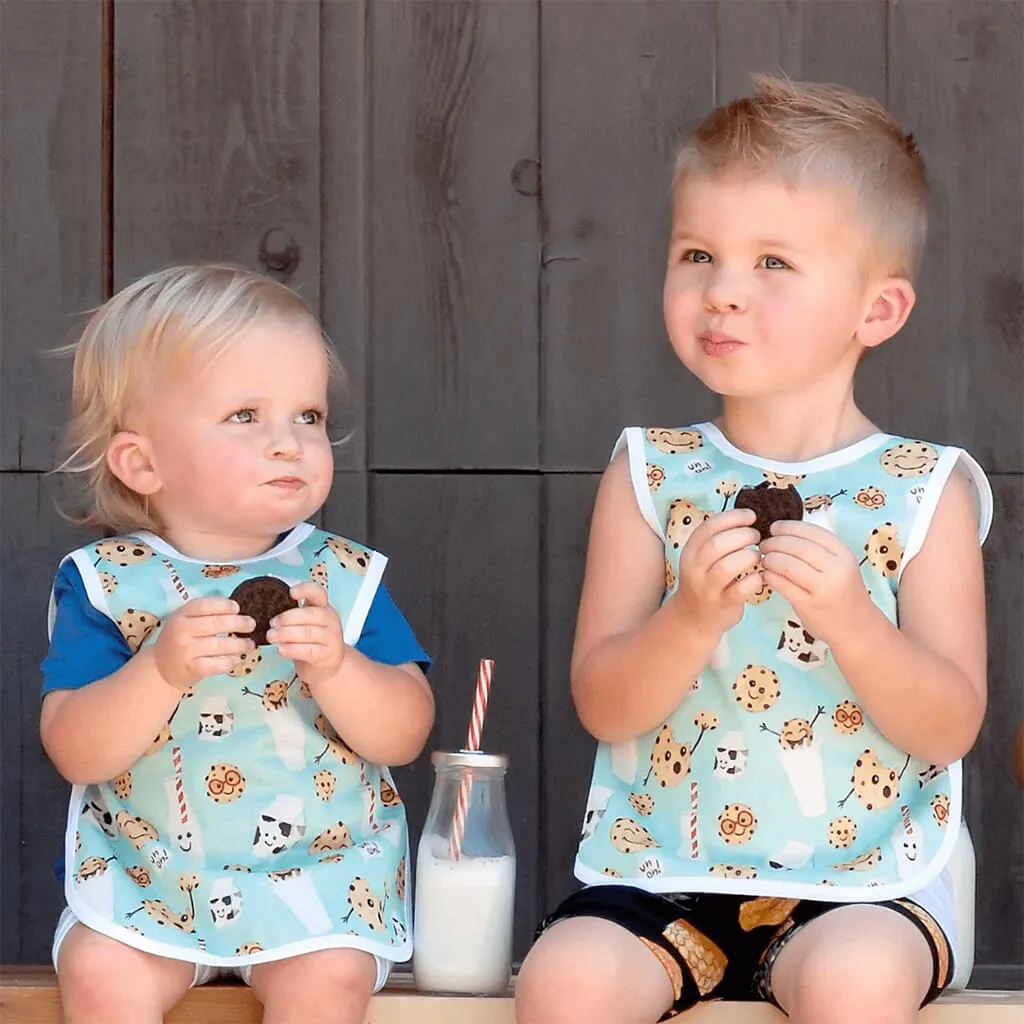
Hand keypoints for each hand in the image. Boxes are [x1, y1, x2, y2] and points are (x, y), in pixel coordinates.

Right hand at [152, 598, 254, 690]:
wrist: (161, 668)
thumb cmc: (180, 640)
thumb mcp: (185, 621)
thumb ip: (205, 614)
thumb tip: (236, 608)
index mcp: (180, 615)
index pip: (204, 605)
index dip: (223, 605)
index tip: (237, 608)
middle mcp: (181, 631)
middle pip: (215, 624)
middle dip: (238, 623)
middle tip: (251, 624)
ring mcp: (186, 651)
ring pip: (219, 646)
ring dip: (240, 645)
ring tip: (250, 644)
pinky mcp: (192, 669)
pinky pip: (217, 665)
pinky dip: (231, 661)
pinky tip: (238, 659)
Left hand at [266, 581, 345, 687]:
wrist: (327, 665)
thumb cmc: (312, 641)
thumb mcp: (306, 623)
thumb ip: (293, 615)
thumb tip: (267, 608)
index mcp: (324, 607)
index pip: (318, 593)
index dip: (305, 590)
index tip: (291, 592)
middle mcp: (331, 620)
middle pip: (312, 614)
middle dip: (288, 618)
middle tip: (272, 623)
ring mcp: (331, 638)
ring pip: (309, 633)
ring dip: (287, 634)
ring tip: (271, 636)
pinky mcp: (327, 655)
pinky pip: (308, 650)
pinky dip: (292, 649)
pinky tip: (281, 649)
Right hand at [671, 508, 763, 636]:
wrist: (694, 618)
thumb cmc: (706, 580)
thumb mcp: (702, 558)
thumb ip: (718, 538)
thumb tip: (747, 516)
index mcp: (690, 551)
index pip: (709, 526)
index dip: (733, 517)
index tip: (751, 516)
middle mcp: (695, 568)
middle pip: (718, 544)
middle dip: (743, 535)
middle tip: (757, 537)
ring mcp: (707, 588)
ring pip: (728, 566)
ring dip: (749, 557)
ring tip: (758, 557)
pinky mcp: (722, 604)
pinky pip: (740, 589)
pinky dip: (755, 580)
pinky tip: (760, 577)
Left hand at [759, 520, 874, 643]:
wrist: (855, 627)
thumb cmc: (843, 591)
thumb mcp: (840, 565)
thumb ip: (818, 548)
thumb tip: (783, 531)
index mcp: (843, 554)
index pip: (810, 531)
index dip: (788, 527)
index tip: (774, 528)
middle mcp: (836, 569)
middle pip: (796, 546)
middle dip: (774, 542)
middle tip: (764, 545)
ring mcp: (823, 588)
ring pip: (787, 564)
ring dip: (770, 559)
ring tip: (764, 560)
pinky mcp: (808, 605)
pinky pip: (782, 584)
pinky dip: (769, 576)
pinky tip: (766, 575)